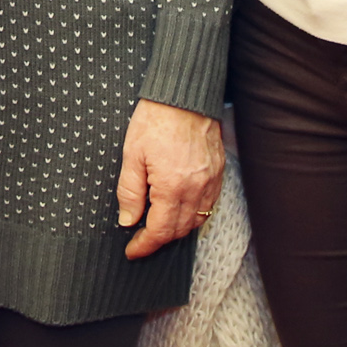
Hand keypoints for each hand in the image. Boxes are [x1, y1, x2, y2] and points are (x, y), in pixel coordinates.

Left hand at [117, 99, 223, 259]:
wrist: (184, 94)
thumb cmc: (155, 119)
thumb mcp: (132, 154)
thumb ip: (130, 191)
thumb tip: (128, 220)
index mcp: (172, 186)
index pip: (160, 230)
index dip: (145, 245)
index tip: (132, 251)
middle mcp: (196, 188)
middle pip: (180, 230)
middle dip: (159, 239)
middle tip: (141, 239)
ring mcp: (211, 181)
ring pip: (197, 220)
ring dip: (177, 229)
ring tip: (158, 226)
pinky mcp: (219, 172)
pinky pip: (208, 205)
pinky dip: (194, 214)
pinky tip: (179, 209)